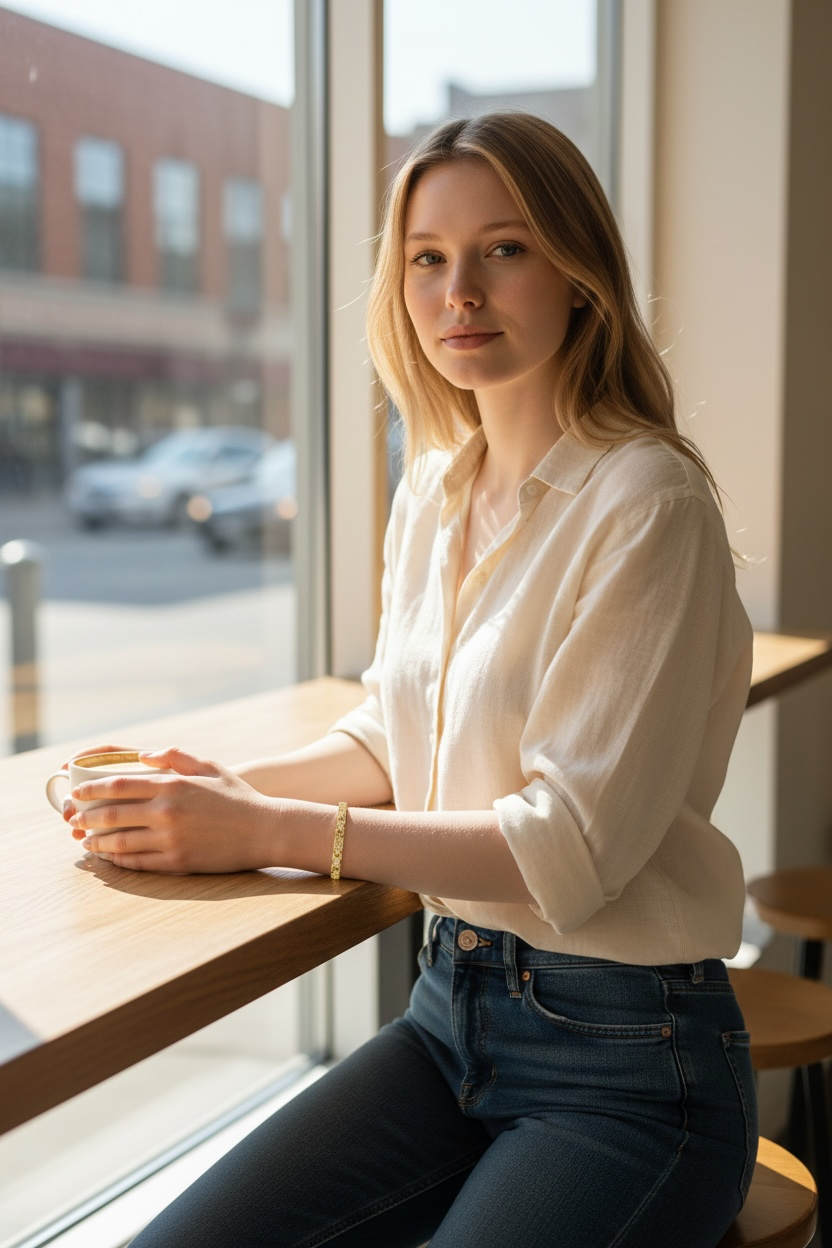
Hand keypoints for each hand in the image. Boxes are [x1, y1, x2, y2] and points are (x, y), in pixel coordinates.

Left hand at [68, 747, 279, 873]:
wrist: (266, 831)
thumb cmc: (239, 797)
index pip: (119, 785)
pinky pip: (138, 862)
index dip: (92, 790)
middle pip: (112, 815)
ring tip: (86, 840)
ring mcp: (171, 839)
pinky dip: (118, 859)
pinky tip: (110, 856)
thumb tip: (144, 756)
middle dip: (86, 817)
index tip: (77, 794)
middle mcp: (167, 811)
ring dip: (97, 841)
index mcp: (173, 785)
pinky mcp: (177, 862)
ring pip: (120, 842)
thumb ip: (177, 757)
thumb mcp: (211, 767)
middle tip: (74, 819)